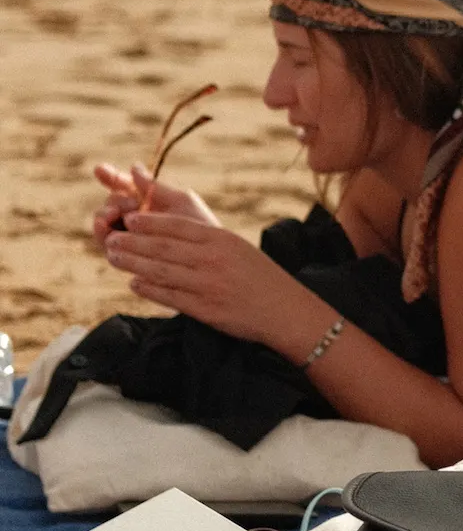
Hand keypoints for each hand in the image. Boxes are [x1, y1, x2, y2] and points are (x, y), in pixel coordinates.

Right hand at [92, 161, 217, 247]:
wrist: (209, 260)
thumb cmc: (199, 226)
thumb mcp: (181, 202)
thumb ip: (156, 187)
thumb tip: (134, 167)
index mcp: (147, 200)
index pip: (122, 185)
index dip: (110, 176)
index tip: (100, 169)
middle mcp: (134, 217)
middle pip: (111, 204)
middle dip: (115, 200)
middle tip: (130, 202)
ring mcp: (127, 237)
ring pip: (103, 224)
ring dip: (103, 216)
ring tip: (113, 214)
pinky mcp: (125, 257)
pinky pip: (106, 245)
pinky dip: (104, 236)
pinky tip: (109, 232)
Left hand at [103, 209, 314, 347]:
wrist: (284, 310)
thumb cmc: (260, 276)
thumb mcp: (237, 247)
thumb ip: (207, 240)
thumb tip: (170, 234)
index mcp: (220, 240)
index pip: (176, 226)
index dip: (148, 222)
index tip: (129, 220)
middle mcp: (212, 260)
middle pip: (161, 247)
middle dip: (132, 242)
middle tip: (111, 239)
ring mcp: (207, 285)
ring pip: (159, 271)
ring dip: (132, 263)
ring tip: (114, 258)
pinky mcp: (205, 309)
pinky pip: (169, 296)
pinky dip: (148, 289)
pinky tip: (134, 284)